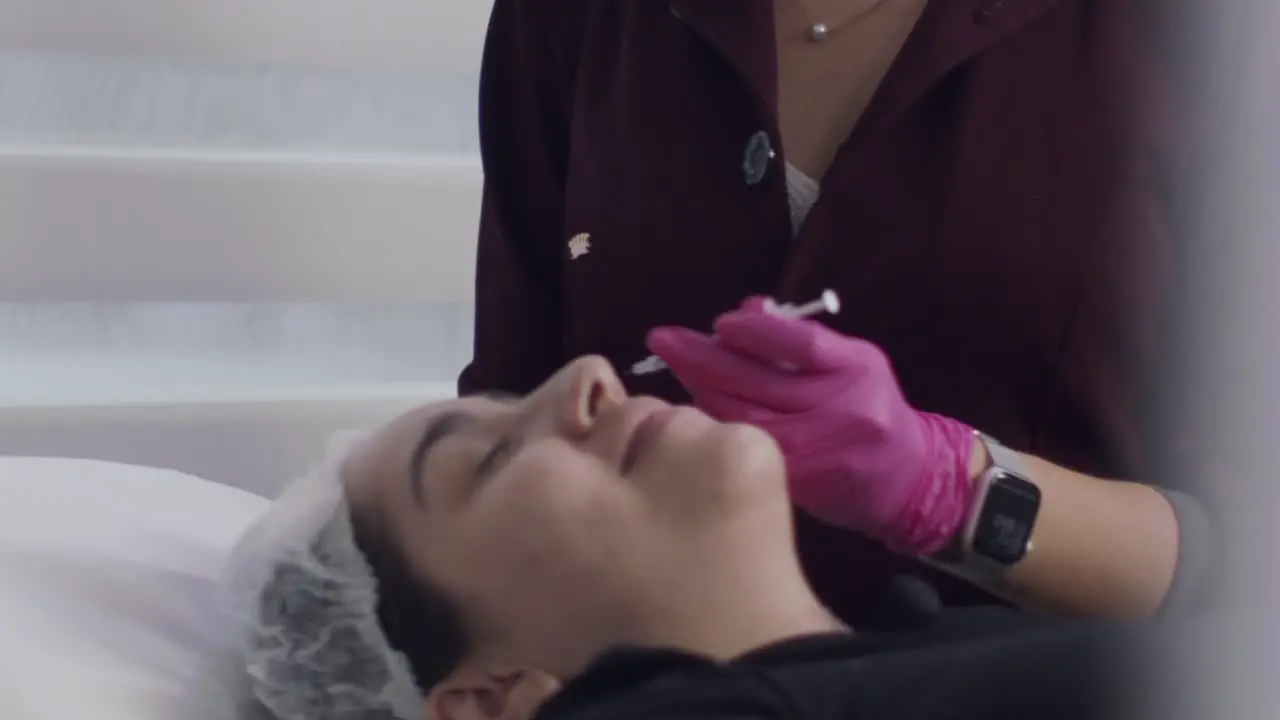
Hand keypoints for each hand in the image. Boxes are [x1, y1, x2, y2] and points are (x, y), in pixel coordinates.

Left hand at [646, 298, 976, 555]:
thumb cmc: (870, 406)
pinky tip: (691, 405)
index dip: (756, 333)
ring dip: (700, 389)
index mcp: (856, 370)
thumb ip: (801, 337)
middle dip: (704, 358)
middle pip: (762, 382)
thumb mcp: (851, 360)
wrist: (907, 479)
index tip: (718, 322)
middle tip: (662, 339)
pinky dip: (714, 423)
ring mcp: (817, 451)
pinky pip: (745, 447)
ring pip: (745, 417)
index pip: (803, 345)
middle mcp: (839, 410)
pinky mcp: (797, 482)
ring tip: (672, 366)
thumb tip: (747, 310)